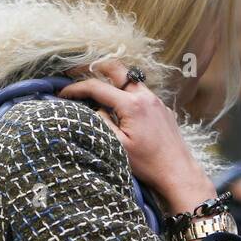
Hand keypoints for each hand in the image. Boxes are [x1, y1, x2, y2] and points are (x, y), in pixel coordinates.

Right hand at [60, 60, 214, 207]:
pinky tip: (119, 104)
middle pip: (115, 68)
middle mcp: (145, 96)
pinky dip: (126, 91)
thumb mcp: (118, 146)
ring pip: (129, 79)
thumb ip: (102, 122)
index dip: (76, 88)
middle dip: (93, 67)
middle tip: (76, 72)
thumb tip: (95, 108)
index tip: (62, 94)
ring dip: (111, 79)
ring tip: (95, 87)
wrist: (178, 172)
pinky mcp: (162, 108)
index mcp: (132, 104)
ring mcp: (156, 100)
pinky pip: (140, 92)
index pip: (97, 87)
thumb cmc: (148, 164)